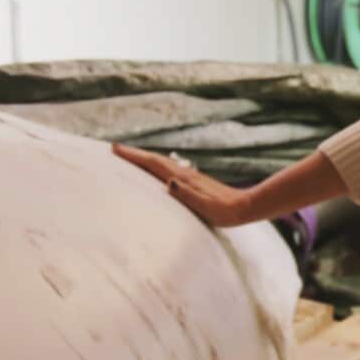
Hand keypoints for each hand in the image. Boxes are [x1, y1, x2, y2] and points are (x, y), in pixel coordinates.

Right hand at [112, 143, 256, 226]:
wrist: (245, 207)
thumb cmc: (224, 211)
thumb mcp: (206, 206)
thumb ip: (188, 194)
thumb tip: (170, 182)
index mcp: (183, 178)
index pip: (153, 163)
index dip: (134, 156)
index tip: (115, 148)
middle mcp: (184, 174)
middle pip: (154, 159)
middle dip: (134, 154)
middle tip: (114, 148)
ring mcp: (189, 176)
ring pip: (160, 163)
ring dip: (144, 158)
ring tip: (128, 156)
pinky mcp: (193, 182)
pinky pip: (167, 170)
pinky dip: (155, 166)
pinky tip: (154, 171)